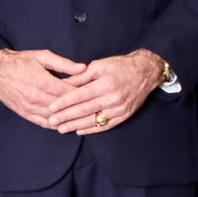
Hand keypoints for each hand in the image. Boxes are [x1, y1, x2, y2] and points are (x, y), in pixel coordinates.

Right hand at [0, 48, 86, 129]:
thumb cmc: (20, 61)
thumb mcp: (42, 56)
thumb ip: (64, 64)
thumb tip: (83, 68)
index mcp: (43, 81)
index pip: (69, 92)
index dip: (83, 94)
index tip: (93, 94)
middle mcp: (37, 97)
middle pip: (64, 106)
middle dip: (78, 107)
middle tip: (92, 108)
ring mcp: (30, 107)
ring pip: (54, 118)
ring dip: (68, 119)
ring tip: (82, 120)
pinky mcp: (24, 113)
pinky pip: (43, 123)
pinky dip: (55, 125)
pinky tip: (64, 125)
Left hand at [47, 49, 167, 133]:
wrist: (146, 72)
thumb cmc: (120, 66)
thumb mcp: (99, 65)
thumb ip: (80, 77)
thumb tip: (61, 84)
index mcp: (105, 83)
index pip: (80, 95)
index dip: (64, 102)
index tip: (51, 108)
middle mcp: (112, 98)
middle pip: (84, 110)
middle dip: (66, 117)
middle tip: (51, 121)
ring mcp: (119, 109)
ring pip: (93, 120)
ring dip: (75, 125)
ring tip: (61, 128)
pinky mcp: (124, 116)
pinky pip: (105, 125)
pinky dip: (91, 129)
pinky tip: (79, 131)